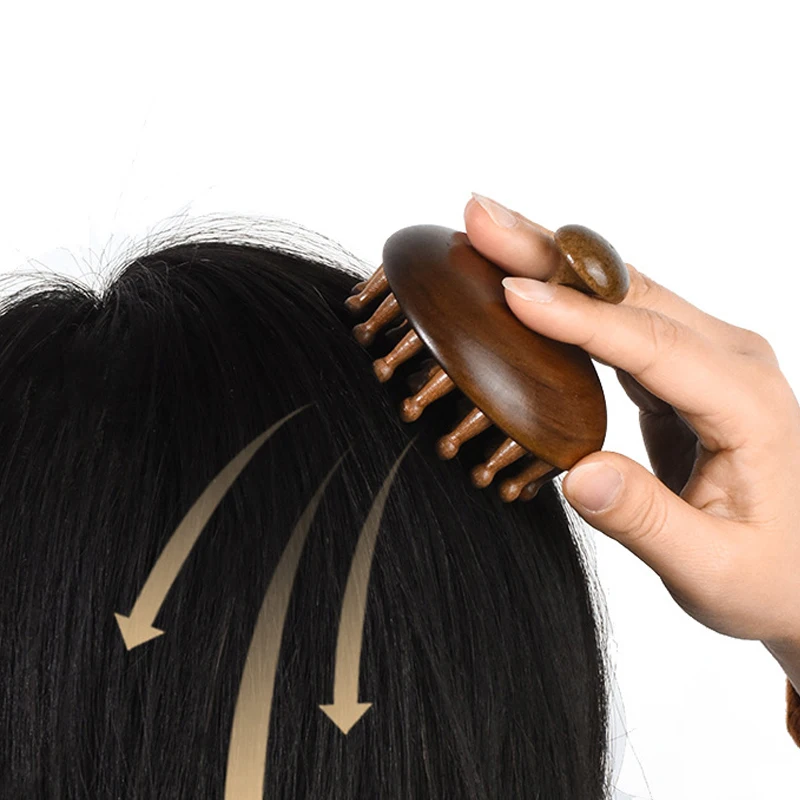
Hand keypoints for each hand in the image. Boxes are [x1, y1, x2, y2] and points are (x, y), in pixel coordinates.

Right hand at [464, 193, 799, 652]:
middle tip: (479, 214)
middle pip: (628, 290)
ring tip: (485, 231)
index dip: (576, 318)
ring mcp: (704, 356)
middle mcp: (729, 360)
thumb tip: (576, 476)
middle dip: (548, 252)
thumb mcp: (712, 568)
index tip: (510, 294)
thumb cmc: (772, 572)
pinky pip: (614, 317)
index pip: (649, 344)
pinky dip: (562, 294)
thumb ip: (646, 522)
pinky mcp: (678, 365)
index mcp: (745, 402)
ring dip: (549, 259)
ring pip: (617, 291)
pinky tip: (520, 277)